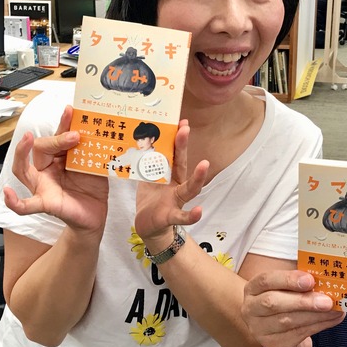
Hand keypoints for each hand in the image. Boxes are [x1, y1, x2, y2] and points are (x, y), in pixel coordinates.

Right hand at [4, 105, 108, 235]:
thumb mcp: (93, 163)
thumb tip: (93, 128)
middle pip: (39, 149)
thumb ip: (90, 149)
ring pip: (22, 170)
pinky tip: (8, 193)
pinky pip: (26, 205)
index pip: (55, 138)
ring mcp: (43, 186)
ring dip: (22, 153)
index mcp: (57, 157)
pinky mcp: (45, 204)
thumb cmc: (92, 186)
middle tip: (73, 135)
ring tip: (27, 140)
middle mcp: (46, 170)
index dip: (63, 125)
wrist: (96, 212)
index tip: (72, 112)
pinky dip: (14, 201)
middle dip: (55, 139)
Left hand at [133, 119, 208, 251]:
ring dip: (197, 177)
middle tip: (185, 127)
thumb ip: (147, 163)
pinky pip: (182, 216)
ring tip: (204, 164)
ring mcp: (176, 201)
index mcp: (169, 174)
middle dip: (183, 145)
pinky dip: (191, 215)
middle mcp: (176, 185)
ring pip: (189, 188)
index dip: (177, 138)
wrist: (147, 226)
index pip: (174, 153)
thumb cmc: (150, 199)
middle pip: (181, 164)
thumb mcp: (146, 178)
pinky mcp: (170, 216)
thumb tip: (142, 140)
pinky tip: (200, 211)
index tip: (180, 120)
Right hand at [242, 270, 344, 346]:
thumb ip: (300, 283)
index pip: (266, 280)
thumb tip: (326, 277)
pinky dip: (320, 325)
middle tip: (326, 300)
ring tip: (335, 309)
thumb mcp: (288, 291)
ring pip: (288, 321)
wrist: (285, 341)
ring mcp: (260, 330)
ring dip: (315, 314)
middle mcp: (251, 309)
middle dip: (302, 301)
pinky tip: (334, 318)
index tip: (310, 279)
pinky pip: (298, 334)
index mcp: (253, 289)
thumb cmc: (287, 307)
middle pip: (273, 303)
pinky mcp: (274, 346)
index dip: (288, 279)